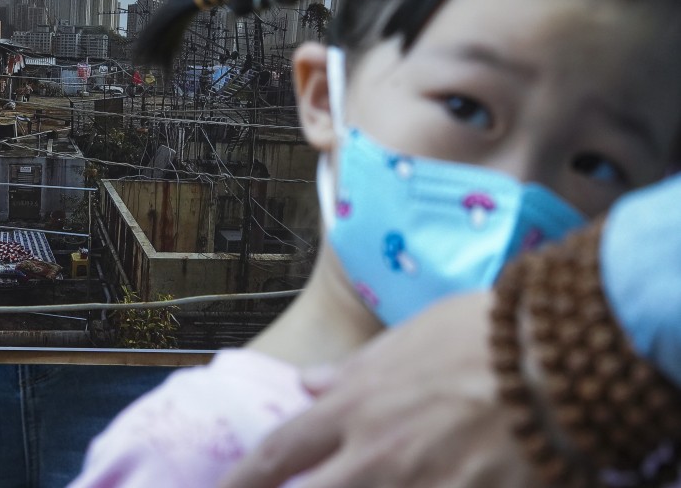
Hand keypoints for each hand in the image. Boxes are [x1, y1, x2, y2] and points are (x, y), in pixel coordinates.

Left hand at [220, 292, 536, 487]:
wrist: (564, 359)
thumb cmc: (484, 334)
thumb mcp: (409, 336)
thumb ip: (354, 369)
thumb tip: (308, 383)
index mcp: (355, 407)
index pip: (279, 453)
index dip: (241, 480)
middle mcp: (376, 457)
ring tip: (370, 479)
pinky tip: (429, 485)